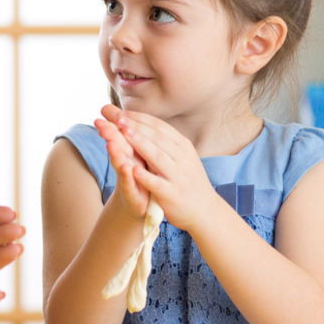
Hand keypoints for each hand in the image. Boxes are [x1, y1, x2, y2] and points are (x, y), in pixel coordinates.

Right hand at [94, 112, 148, 219]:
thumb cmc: (139, 177)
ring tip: (111, 143)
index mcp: (130, 152)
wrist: (142, 205)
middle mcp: (125, 163)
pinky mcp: (133, 194)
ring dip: (115, 153)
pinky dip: (128, 177)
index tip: (105, 109)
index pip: (120, 134)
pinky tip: (128, 168)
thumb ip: (126, 136)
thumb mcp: (134, 155)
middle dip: (109, 134)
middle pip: (116, 147)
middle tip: (100, 123)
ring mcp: (128, 179)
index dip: (113, 123)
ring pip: (121, 164)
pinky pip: (130, 185)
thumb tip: (117, 112)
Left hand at [100, 105, 212, 231]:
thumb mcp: (181, 156)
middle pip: (157, 138)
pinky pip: (157, 183)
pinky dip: (146, 176)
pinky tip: (133, 170)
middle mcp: (182, 158)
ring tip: (124, 133)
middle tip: (118, 117)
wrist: (205, 210)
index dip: (140, 118)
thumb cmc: (187, 180)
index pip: (159, 127)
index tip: (121, 112)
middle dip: (136, 126)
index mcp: (183, 146)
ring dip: (140, 144)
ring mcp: (178, 176)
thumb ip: (164, 141)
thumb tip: (142, 121)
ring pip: (157, 156)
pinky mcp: (172, 194)